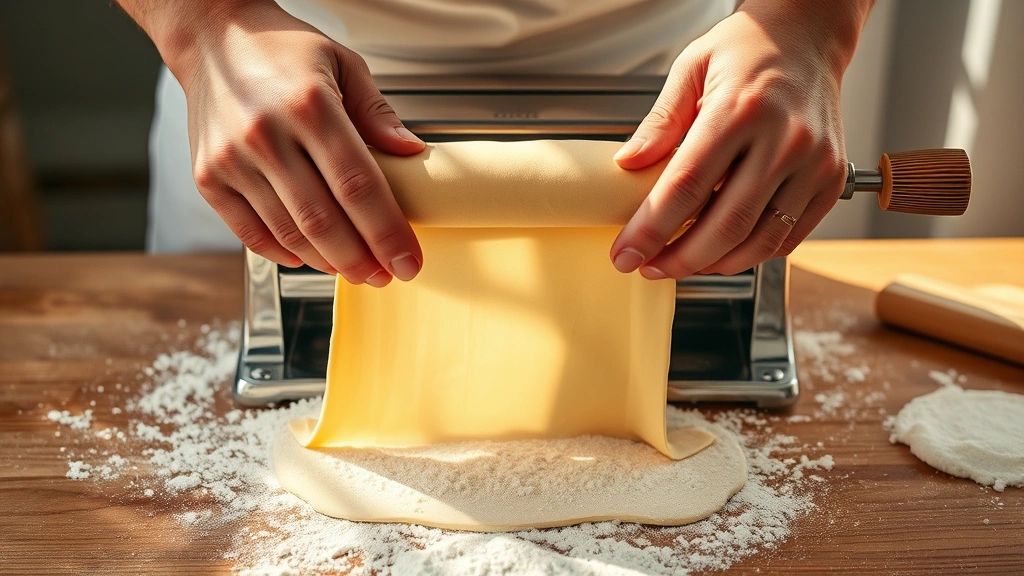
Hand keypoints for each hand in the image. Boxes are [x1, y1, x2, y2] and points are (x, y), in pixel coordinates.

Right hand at [166, 1, 423, 285]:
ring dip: (328, 261)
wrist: (212, 38)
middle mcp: (266, 134)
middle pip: (324, 219)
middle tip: (386, 275)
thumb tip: (413, 153)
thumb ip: (377, 113)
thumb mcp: (342, 64)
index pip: (358, 185)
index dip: (387, 231)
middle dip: (361, 258)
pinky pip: (250, 233)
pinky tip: (309, 257)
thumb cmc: (282, 50)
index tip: (408, 260)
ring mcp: (232, 159)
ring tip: (356, 269)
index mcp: (309, 104)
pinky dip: (283, 253)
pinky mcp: (208, 177)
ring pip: (289, 232)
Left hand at [610, 0, 870, 278]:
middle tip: (649, 267)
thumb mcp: (691, 68)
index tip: (625, 254)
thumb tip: (627, 165)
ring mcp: (814, 164)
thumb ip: (660, 122)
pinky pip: (788, 237)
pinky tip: (721, 252)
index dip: (650, 230)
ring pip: (760, 241)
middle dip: (679, 259)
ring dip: (714, 264)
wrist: (809, 37)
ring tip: (681, 263)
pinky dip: (751, 255)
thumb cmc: (748, 49)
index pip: (686, 187)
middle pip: (725, 225)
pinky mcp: (831, 180)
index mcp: (741, 110)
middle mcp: (785, 140)